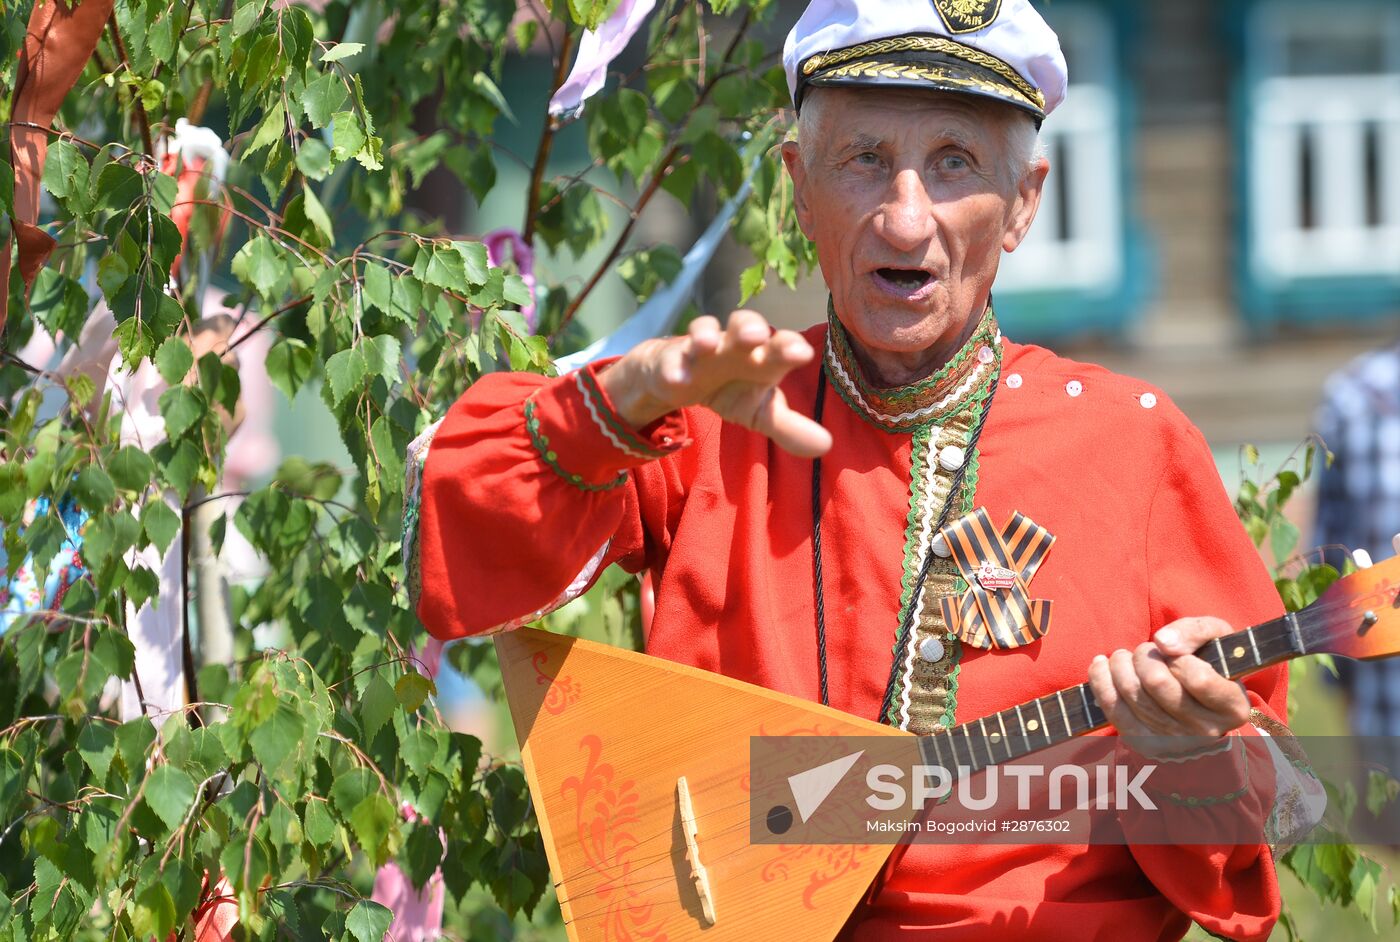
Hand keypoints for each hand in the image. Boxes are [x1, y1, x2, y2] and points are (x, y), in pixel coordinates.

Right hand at [597, 309, 832, 457]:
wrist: (679, 379)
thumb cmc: (730, 388)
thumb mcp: (759, 412)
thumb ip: (790, 428)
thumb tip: (826, 445)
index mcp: (761, 357)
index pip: (779, 346)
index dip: (789, 347)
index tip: (802, 353)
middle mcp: (733, 345)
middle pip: (744, 326)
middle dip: (750, 328)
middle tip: (757, 335)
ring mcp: (700, 349)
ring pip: (704, 330)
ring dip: (705, 334)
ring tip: (708, 344)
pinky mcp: (670, 358)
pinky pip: (670, 359)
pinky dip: (673, 367)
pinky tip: (677, 380)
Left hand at [1087, 616, 1251, 755]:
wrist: (1196, 705)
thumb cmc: (1207, 665)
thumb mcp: (1216, 639)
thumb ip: (1195, 631)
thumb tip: (1163, 642)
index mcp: (1232, 707)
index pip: (1199, 679)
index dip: (1178, 658)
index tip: (1171, 651)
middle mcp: (1205, 730)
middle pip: (1157, 683)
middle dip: (1143, 656)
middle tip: (1145, 650)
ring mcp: (1174, 741)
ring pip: (1133, 694)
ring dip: (1120, 664)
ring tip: (1124, 656)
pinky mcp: (1144, 743)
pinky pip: (1113, 709)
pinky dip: (1101, 680)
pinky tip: (1102, 665)